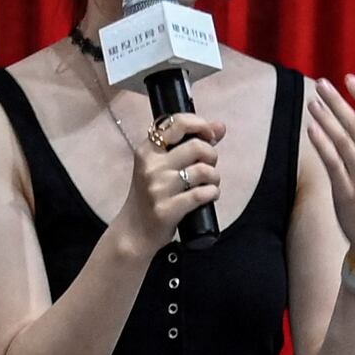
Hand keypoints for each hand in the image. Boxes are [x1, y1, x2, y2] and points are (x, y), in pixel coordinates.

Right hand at [109, 107, 226, 249]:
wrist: (134, 232)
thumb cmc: (151, 196)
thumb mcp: (160, 166)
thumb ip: (188, 144)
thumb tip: (220, 126)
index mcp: (147, 150)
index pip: (178, 123)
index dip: (201, 125)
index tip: (210, 136)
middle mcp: (151, 166)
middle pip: (197, 147)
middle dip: (211, 155)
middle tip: (208, 166)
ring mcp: (158, 188)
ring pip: (203, 171)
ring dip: (214, 177)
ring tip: (209, 184)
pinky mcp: (167, 210)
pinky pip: (202, 194)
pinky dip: (213, 193)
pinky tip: (210, 196)